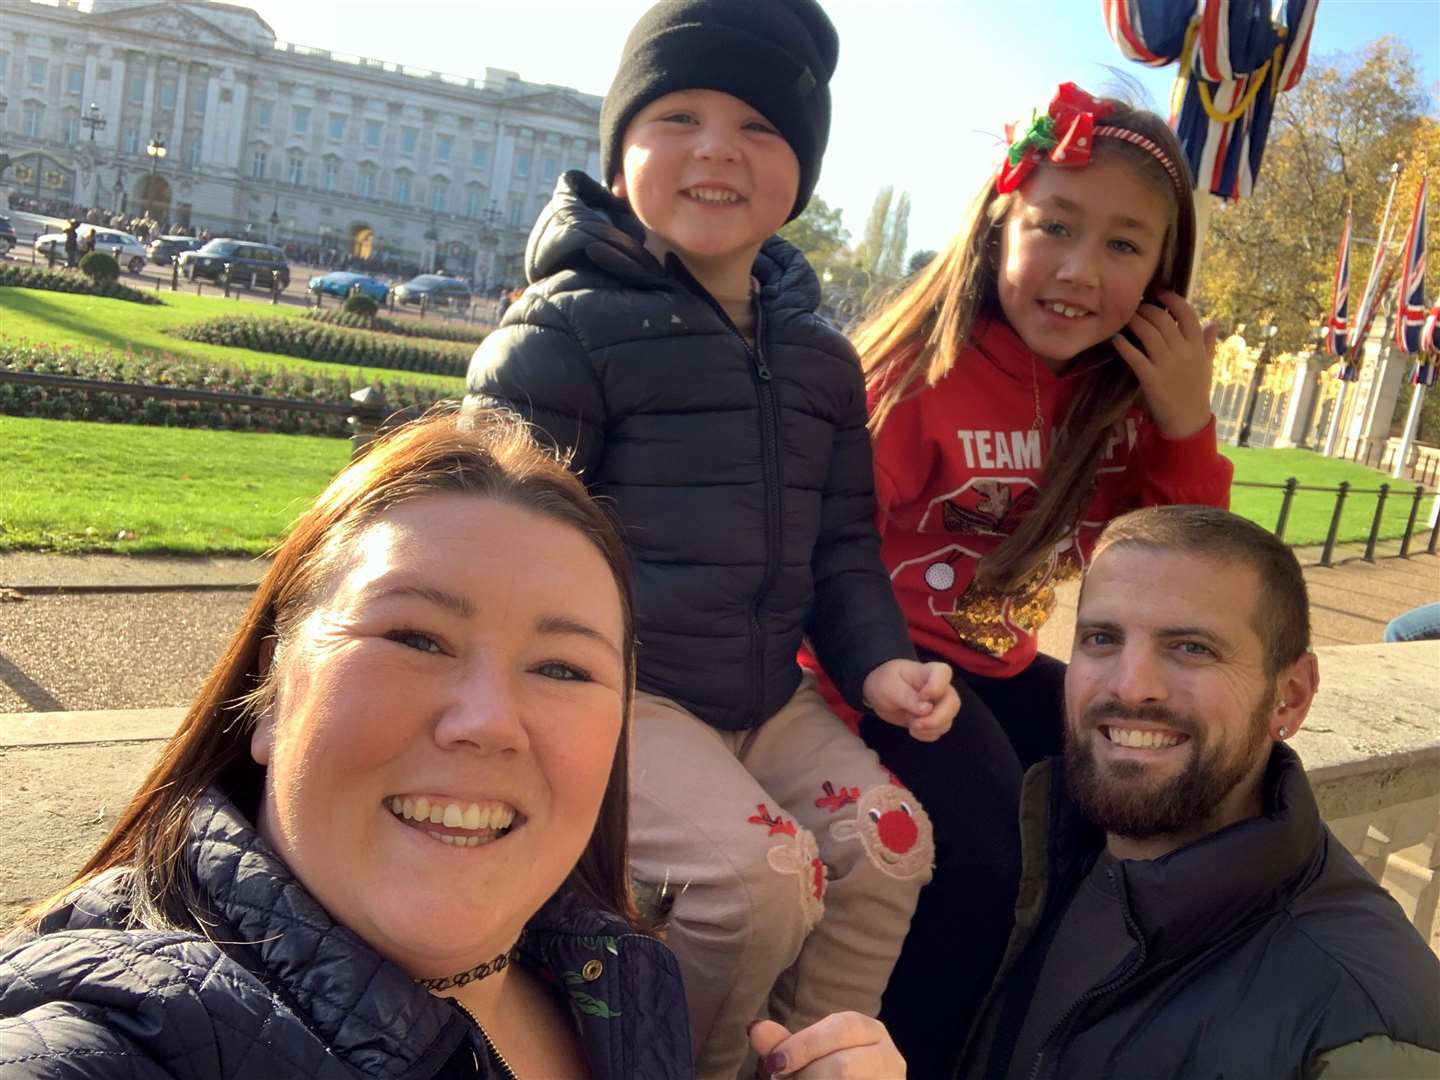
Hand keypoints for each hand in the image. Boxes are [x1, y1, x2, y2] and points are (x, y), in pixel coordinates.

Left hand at [750, 1013, 905, 1077]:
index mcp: (871, 1032)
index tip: (774, 1064)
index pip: (841, 1028)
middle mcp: (890, 1059)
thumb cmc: (827, 1075)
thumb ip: (784, 1046)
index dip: (804, 1046)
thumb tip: (754, 1028)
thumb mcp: (807, 1058)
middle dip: (808, 1077)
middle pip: (844, 1066)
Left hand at [862, 659, 957, 742]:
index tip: (922, 696)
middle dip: (935, 719)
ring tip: (910, 721)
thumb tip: (927, 709)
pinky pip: (939, 731)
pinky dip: (925, 734)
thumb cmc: (886, 683)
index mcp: (928, 671)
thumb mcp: (890, 687)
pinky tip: (913, 728)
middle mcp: (940, 688)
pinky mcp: (936, 720)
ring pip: (947, 721)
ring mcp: (940, 705)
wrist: (881, 695)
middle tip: (915, 723)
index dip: (936, 687)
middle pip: (952, 703)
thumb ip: (907, 696)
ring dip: (928, 728)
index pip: (944, 673)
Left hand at [1112, 289, 1218, 439]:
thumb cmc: (1196, 391)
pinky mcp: (1151, 378)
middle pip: (1162, 319)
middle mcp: (1183, 351)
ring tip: (1125, 318)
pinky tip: (1115, 339)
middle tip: (1136, 306)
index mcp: (1197, 346)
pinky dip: (1123, 345)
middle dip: (1146, 308)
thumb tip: (1213, 324)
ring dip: (1134, 321)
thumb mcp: (1206, 365)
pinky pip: (1135, 356)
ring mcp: (1167, 364)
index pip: (1187, 313)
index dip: (1172, 299)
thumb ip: (1208, 344)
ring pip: (1148, 332)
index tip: (1160, 293)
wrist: (1188, 420)